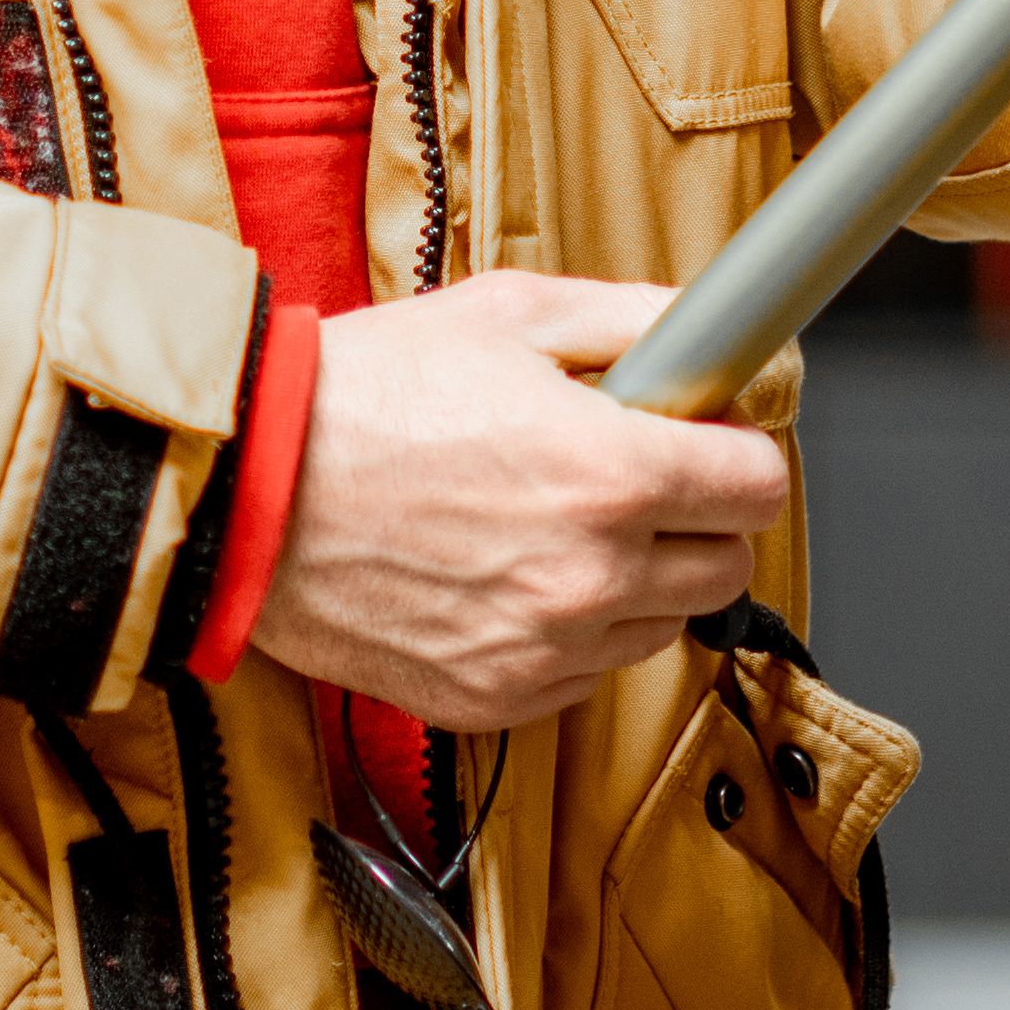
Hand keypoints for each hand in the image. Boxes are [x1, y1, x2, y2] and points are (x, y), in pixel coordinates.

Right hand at [246, 273, 793, 734]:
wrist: (249, 490)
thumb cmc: (365, 394)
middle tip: (628, 477)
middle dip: (695, 517)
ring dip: (634, 579)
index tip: (703, 441)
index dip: (736, 453)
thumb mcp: (510, 312)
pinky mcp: (498, 698)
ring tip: (549, 523)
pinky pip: (585, 673)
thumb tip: (720, 332)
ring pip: (660, 626)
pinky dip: (568, 631)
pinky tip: (506, 573)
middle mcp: (593, 574)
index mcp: (612, 472)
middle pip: (726, 568)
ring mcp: (546, 647)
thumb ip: (637, 320)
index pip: (760, 489)